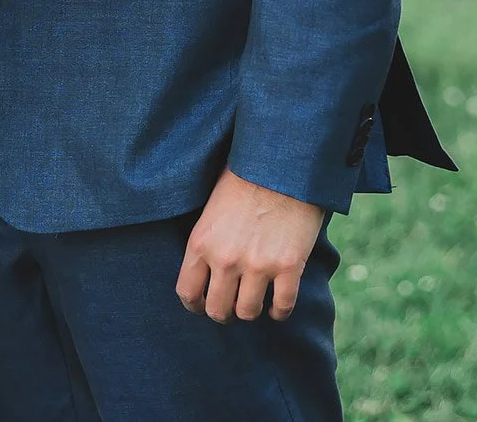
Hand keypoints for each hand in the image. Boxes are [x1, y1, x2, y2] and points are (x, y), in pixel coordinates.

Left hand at [176, 170, 325, 322]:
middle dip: (223, 313)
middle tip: (231, 306)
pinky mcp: (288, 266)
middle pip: (218, 310)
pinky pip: (282, 306)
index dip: (195, 305)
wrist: (282, 163)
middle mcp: (226, 259)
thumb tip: (205, 265)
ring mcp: (258, 265)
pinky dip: (279, 312)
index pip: (187, 292)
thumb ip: (207, 239)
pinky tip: (278, 307)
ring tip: (255, 303)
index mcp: (201, 242)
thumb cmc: (244, 177)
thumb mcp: (211, 208)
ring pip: (248, 312)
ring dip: (251, 311)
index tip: (203, 305)